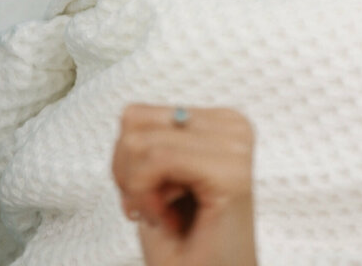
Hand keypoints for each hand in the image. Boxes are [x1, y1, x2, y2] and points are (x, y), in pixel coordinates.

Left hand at [112, 105, 257, 265]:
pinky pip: (156, 160)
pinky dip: (147, 197)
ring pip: (139, 140)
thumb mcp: (159, 178)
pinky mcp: (232, 172)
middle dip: (128, 172)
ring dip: (139, 188)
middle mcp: (232, 125)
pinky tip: (170, 222)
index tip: (151, 198)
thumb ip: (148, 137)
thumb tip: (131, 115)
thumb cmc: (187, 247)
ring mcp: (235, 145)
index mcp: (218, 122)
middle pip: (133, 121)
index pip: (137, 115)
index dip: (126, 164)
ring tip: (166, 216)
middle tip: (155, 209)